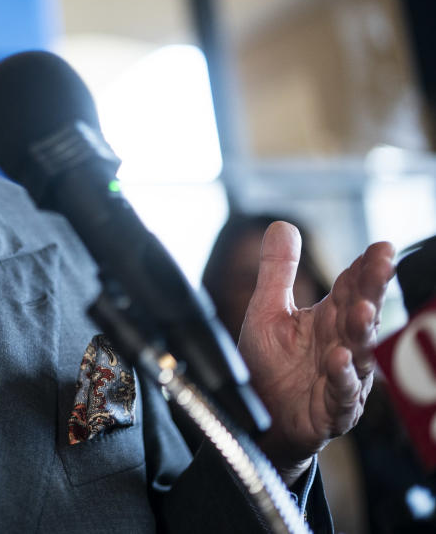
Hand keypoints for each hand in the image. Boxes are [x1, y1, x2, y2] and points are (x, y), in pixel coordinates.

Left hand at [237, 221, 393, 484]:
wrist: (262, 421)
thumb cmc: (269, 364)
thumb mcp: (266, 310)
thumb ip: (278, 271)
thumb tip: (282, 223)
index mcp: (328, 319)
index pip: (351, 287)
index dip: (365, 268)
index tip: (381, 247)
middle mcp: (342, 344)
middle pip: (361, 312)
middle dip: (373, 289)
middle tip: (382, 264)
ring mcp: (342, 377)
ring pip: (359, 351)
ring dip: (361, 330)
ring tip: (360, 310)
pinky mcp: (333, 408)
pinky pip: (341, 392)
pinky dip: (342, 377)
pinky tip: (339, 359)